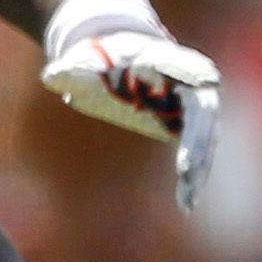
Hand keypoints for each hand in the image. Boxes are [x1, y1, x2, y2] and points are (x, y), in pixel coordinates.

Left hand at [41, 17, 223, 212]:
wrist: (116, 66)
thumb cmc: (99, 62)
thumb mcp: (83, 63)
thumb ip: (73, 70)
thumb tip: (52, 77)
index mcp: (162, 58)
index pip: (185, 65)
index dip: (197, 74)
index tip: (209, 81)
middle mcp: (189, 78)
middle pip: (203, 108)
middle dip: (199, 139)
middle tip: (187, 171)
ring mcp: (193, 102)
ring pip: (206, 134)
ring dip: (200, 165)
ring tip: (188, 201)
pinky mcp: (188, 124)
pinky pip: (198, 150)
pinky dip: (194, 174)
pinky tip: (186, 202)